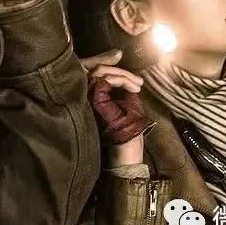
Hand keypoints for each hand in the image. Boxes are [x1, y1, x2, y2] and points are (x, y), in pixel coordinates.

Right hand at [82, 49, 154, 166]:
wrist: (126, 154)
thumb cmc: (127, 134)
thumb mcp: (126, 106)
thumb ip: (121, 89)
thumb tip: (122, 72)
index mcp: (93, 98)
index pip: (97, 75)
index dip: (115, 70)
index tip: (137, 81)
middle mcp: (87, 97)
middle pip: (97, 70)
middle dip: (120, 69)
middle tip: (138, 81)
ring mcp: (89, 99)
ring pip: (100, 72)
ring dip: (122, 74)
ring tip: (137, 84)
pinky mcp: (94, 102)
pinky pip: (104, 81)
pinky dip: (121, 79)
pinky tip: (134, 88)